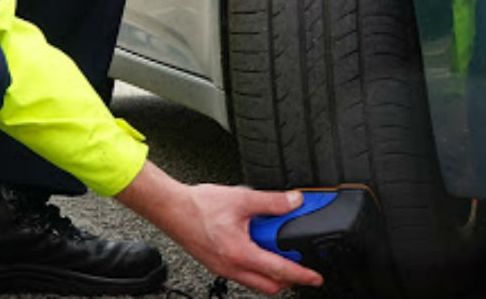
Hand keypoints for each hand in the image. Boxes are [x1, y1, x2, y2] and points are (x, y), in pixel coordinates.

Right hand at [115, 162, 323, 294]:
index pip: (280, 271)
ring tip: (276, 251)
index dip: (302, 275)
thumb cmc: (198, 206)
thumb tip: (294, 202)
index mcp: (240, 254)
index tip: (316, 278)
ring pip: (255, 282)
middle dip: (288, 279)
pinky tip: (254, 246)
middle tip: (298, 264)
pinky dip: (255, 266)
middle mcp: (231, 268)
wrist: (170, 208)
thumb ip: (272, 202)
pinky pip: (242, 275)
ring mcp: (222, 269)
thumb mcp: (241, 199)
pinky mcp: (215, 264)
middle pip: (270, 286)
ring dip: (270, 272)